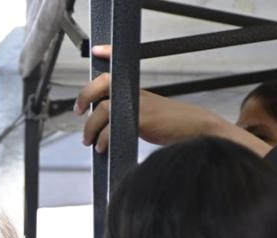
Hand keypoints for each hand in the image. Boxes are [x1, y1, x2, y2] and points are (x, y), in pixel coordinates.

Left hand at [76, 45, 269, 156]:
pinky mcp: (141, 119)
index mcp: (138, 92)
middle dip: (85, 95)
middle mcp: (137, 94)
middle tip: (78, 111)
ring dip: (91, 128)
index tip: (98, 50)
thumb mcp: (150, 116)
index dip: (109, 54)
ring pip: (102, 110)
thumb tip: (107, 129)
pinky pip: (111, 128)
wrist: (198, 131)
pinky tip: (103, 148)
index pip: (120, 69)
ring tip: (90, 142)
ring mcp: (139, 105)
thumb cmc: (175, 127)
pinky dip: (103, 140)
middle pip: (103, 84)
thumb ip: (130, 117)